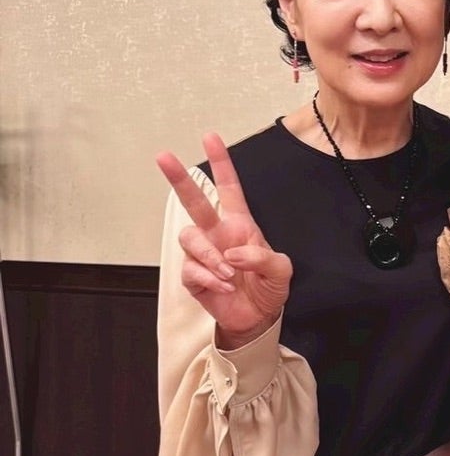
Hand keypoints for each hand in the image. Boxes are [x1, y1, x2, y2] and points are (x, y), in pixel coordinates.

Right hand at [156, 133, 292, 345]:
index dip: (221, 163)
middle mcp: (217, 234)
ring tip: (230, 273)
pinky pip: (192, 269)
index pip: (229, 188)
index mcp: (239, 224)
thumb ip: (263, 258)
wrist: (258, 318)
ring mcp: (203, 254)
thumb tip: (234, 252)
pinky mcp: (193, 277)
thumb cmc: (268, 288)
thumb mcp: (281, 271)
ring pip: (190, 238)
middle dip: (178, 178)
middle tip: (163, 156)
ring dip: (211, 256)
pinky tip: (224, 286)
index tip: (210, 137)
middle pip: (193, 202)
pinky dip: (209, 277)